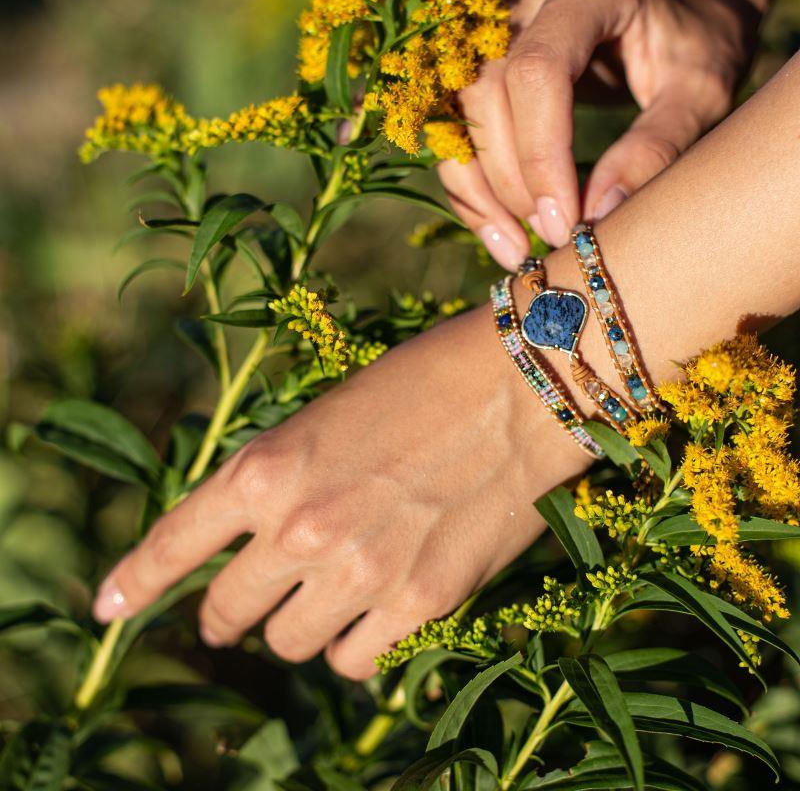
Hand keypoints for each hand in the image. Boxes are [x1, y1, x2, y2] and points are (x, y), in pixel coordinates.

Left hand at [93, 304, 591, 679]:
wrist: (518, 383)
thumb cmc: (422, 382)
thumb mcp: (326, 418)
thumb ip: (280, 483)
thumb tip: (255, 544)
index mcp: (265, 468)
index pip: (173, 541)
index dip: (134, 582)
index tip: (109, 610)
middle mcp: (299, 528)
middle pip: (228, 612)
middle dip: (229, 614)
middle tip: (244, 611)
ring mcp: (359, 571)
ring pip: (290, 645)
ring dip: (301, 626)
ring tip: (332, 596)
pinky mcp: (420, 603)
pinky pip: (355, 661)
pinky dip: (356, 643)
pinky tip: (378, 611)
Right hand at [440, 0, 765, 265]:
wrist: (679, 4)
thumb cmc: (695, 43)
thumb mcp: (699, 90)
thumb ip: (656, 145)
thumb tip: (596, 216)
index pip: (539, 71)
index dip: (542, 155)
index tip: (566, 222)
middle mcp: (527, 4)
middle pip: (486, 95)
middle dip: (512, 181)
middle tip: (553, 237)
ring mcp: (495, 35)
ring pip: (457, 117)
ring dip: (480, 193)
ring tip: (519, 249)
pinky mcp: (483, 70)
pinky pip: (456, 133)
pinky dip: (471, 189)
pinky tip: (500, 233)